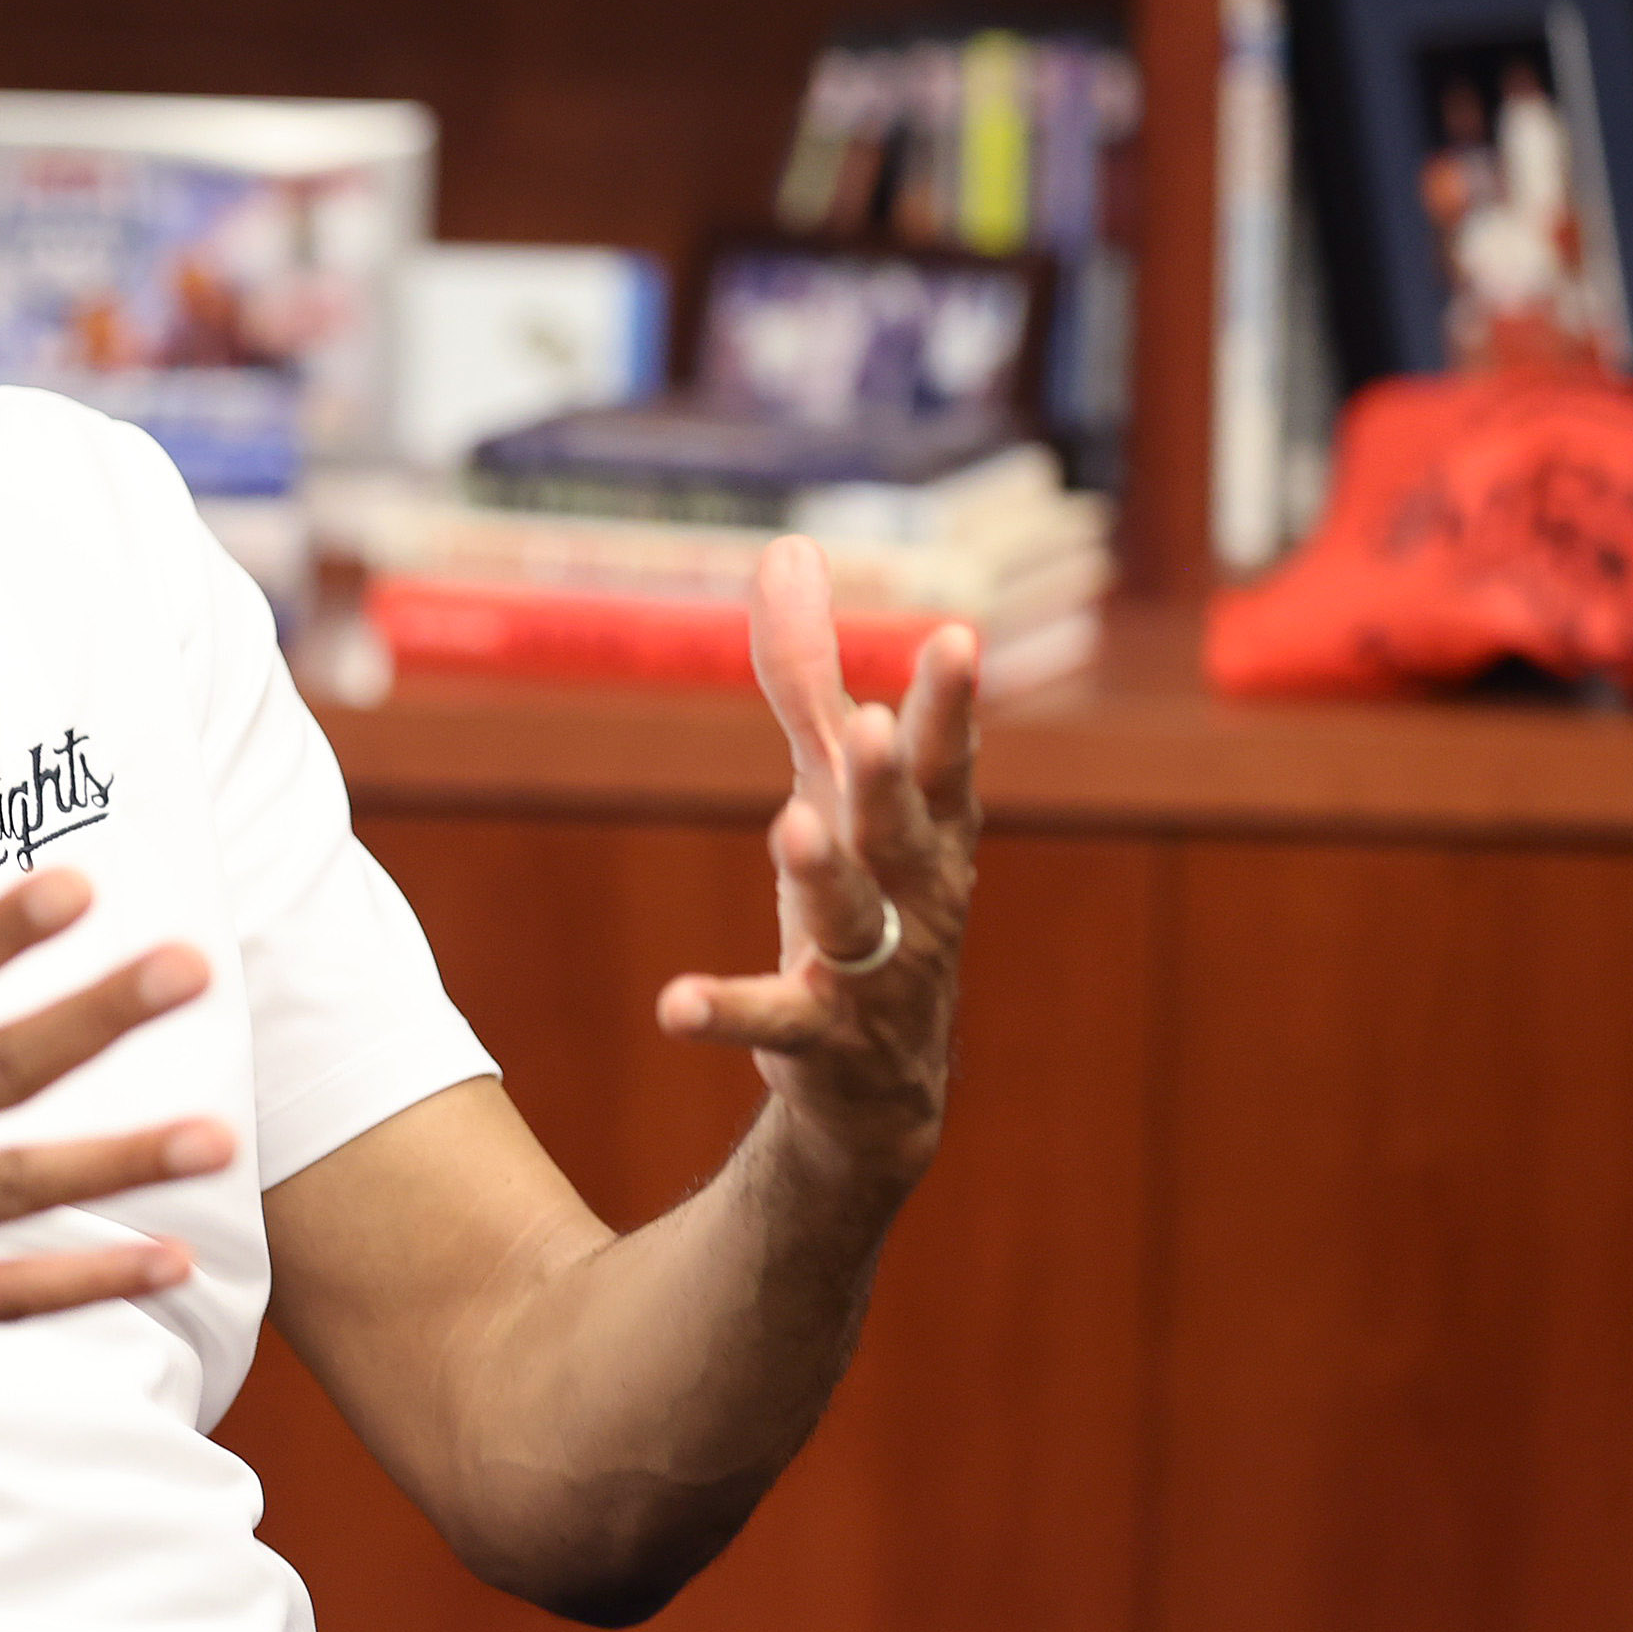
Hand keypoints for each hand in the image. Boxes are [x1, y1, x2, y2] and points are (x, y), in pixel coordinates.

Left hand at [656, 539, 980, 1195]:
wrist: (882, 1084)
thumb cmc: (870, 896)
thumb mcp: (836, 782)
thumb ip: (809, 672)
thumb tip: (790, 547)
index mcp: (932, 830)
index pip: (949, 758)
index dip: (953, 703)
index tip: (958, 638)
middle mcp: (916, 898)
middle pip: (903, 831)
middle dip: (892, 781)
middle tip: (879, 727)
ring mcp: (873, 974)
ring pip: (854, 919)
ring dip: (825, 874)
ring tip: (792, 829)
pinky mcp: (818, 1040)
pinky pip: (773, 1023)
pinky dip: (725, 1011)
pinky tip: (674, 1005)